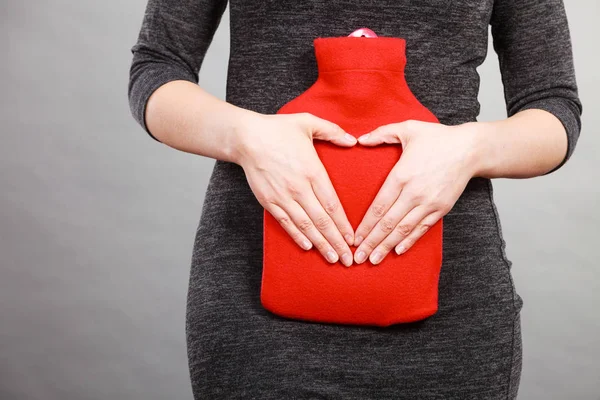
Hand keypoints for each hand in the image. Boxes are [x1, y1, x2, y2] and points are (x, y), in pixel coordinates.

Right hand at [234, 112, 356, 266]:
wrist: (246, 137)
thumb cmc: (278, 129)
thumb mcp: (308, 122)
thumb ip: (332, 131)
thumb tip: (353, 140)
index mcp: (312, 171)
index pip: (332, 204)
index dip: (343, 224)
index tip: (353, 238)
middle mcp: (299, 188)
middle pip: (322, 221)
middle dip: (336, 242)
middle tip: (348, 260)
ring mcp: (283, 197)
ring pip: (305, 226)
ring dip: (320, 244)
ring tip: (332, 258)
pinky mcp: (269, 201)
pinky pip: (286, 223)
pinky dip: (297, 236)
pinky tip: (308, 247)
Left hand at [352, 120, 479, 264]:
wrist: (471, 149)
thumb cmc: (438, 137)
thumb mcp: (408, 128)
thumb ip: (381, 133)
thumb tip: (358, 139)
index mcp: (401, 175)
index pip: (378, 206)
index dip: (365, 225)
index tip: (354, 238)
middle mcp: (414, 193)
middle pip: (388, 223)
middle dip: (371, 242)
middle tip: (357, 258)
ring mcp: (429, 203)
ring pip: (403, 230)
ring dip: (387, 246)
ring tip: (374, 260)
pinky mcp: (441, 209)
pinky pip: (422, 229)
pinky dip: (409, 241)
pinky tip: (397, 251)